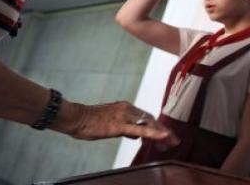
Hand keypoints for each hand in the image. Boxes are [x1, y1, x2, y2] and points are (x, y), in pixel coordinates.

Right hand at [60, 101, 179, 146]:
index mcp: (125, 107)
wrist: (76, 117)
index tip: (167, 135)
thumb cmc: (89, 121)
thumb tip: (135, 134)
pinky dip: (153, 132)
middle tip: (174, 141)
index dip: (158, 126)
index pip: (146, 116)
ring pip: (148, 123)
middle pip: (151, 119)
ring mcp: (124, 116)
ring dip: (162, 133)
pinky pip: (140, 129)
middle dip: (164, 130)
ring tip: (171, 142)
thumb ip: (124, 126)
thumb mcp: (110, 122)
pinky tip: (163, 137)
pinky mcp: (119, 125)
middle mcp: (128, 109)